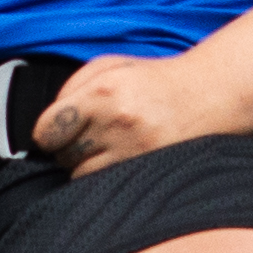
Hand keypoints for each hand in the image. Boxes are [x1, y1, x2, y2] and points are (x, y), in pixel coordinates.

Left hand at [30, 52, 212, 168]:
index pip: (47, 132)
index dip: (47, 134)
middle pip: (63, 157)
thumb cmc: (153, 80)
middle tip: (88, 137)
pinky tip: (119, 161)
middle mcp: (117, 125)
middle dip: (68, 149)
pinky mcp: (148, 171)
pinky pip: (107, 186)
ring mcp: (135, 152)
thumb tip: (45, 125)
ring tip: (106, 149)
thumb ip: (70, 89)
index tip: (54, 132)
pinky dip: (106, 177)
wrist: (207, 95)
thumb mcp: (109, 66)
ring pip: (83, 177)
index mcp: (103, 93)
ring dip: (87, 166)